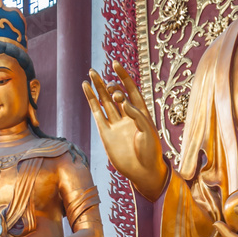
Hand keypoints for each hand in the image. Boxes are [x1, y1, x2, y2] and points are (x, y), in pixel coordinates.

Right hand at [83, 61, 167, 201]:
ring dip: (98, 88)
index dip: (123, 77)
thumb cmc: (151, 152)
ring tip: (90, 74)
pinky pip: (97, 113)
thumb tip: (123, 101)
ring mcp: (116, 124)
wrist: (143, 171)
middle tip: (103, 78)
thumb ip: (136, 114)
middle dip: (109, 84)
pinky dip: (91, 101)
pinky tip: (86, 88)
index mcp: (141, 113)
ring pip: (104, 102)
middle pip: (116, 94)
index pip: (131, 90)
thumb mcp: (148, 131)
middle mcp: (127, 116)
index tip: (115, 64)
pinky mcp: (105, 133)